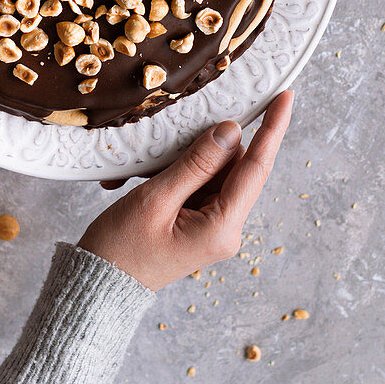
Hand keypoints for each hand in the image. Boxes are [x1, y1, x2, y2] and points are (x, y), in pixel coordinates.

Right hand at [79, 90, 292, 289]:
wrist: (99, 285)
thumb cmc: (121, 249)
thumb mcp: (156, 199)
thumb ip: (196, 163)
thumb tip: (231, 131)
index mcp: (222, 228)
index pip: (256, 168)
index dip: (272, 130)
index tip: (286, 98)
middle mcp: (226, 229)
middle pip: (236, 167)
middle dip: (211, 143)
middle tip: (179, 130)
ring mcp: (213, 227)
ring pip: (217, 172)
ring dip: (189, 159)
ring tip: (150, 169)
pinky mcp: (199, 224)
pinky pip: (200, 184)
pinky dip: (180, 172)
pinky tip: (151, 178)